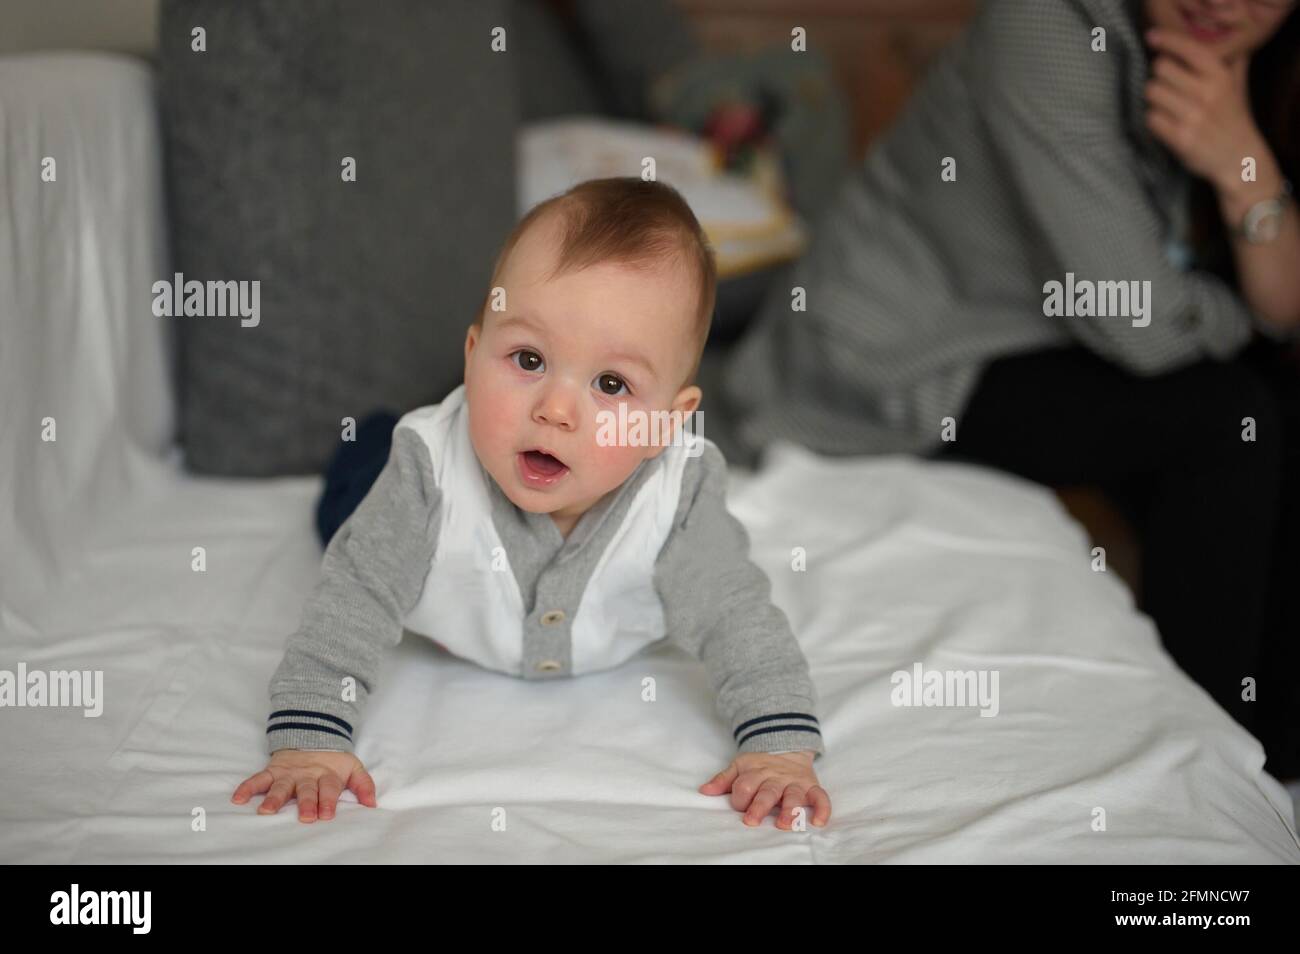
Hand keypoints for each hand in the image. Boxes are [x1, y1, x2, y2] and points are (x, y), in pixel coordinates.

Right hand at [231, 749, 375, 822]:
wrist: (312, 737)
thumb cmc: (333, 762)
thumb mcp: (353, 767)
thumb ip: (364, 784)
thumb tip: (373, 804)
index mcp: (327, 775)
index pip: (329, 788)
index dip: (328, 800)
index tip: (327, 814)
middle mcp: (307, 775)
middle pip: (306, 790)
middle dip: (305, 803)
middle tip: (305, 817)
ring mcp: (288, 773)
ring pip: (280, 786)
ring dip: (274, 799)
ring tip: (266, 811)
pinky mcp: (272, 771)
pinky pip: (258, 779)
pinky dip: (247, 787)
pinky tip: (238, 798)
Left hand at [699, 750, 830, 828]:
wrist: (787, 748)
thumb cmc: (760, 765)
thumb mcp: (740, 766)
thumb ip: (723, 779)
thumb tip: (705, 791)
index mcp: (756, 773)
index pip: (744, 785)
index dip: (739, 797)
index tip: (739, 807)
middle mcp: (776, 778)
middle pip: (766, 792)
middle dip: (759, 806)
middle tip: (751, 820)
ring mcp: (795, 783)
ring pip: (793, 796)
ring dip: (789, 810)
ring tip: (784, 824)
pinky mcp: (811, 787)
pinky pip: (821, 797)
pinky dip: (822, 808)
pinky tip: (819, 821)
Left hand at [1144, 28, 1263, 189]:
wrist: (1239, 158)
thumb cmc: (1233, 119)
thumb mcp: (1236, 85)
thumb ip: (1226, 62)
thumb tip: (1207, 44)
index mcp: (1221, 75)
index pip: (1188, 48)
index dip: (1167, 40)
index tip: (1152, 37)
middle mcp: (1208, 92)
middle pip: (1161, 69)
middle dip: (1159, 76)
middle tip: (1166, 86)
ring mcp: (1193, 116)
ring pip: (1151, 93)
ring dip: (1153, 99)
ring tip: (1166, 107)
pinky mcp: (1180, 138)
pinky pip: (1151, 119)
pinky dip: (1153, 120)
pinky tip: (1164, 124)